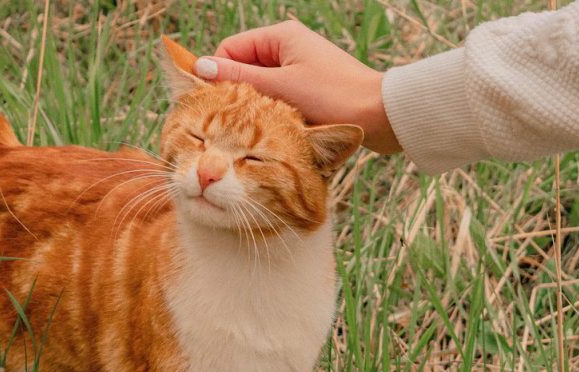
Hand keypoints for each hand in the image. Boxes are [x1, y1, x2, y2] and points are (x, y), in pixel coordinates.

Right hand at [195, 20, 401, 153]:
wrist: (380, 116)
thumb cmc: (333, 97)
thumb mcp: (280, 88)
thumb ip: (239, 79)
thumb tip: (199, 67)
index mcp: (281, 36)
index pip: (231, 49)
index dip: (217, 75)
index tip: (210, 103)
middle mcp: (288, 46)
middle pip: (244, 68)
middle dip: (236, 92)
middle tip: (230, 121)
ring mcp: (299, 67)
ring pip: (259, 85)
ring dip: (254, 105)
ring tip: (254, 126)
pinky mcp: (308, 87)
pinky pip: (277, 96)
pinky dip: (271, 110)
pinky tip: (273, 128)